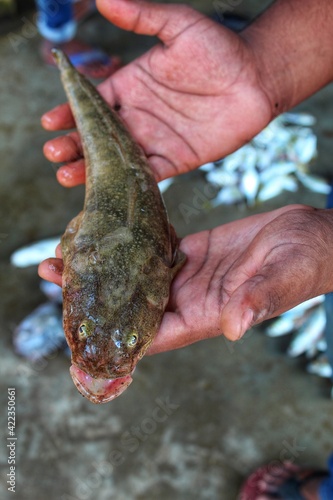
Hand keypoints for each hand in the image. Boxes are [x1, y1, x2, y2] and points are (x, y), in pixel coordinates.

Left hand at [39, 205, 332, 352]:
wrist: (311, 236)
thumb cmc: (304, 263)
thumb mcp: (282, 279)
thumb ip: (257, 301)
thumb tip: (233, 326)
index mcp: (206, 314)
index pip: (152, 335)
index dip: (115, 337)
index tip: (74, 331)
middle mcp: (189, 299)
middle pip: (131, 305)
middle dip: (93, 294)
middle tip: (52, 272)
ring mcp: (188, 274)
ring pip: (136, 276)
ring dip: (104, 265)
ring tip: (66, 247)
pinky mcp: (192, 250)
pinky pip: (153, 249)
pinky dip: (129, 242)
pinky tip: (105, 229)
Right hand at [42, 0, 271, 183]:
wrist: (256, 78)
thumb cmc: (219, 49)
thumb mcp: (177, 27)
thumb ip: (142, 18)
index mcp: (132, 87)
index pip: (93, 103)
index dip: (70, 112)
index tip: (50, 122)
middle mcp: (139, 116)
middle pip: (99, 135)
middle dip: (74, 144)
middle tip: (54, 152)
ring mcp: (156, 140)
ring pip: (117, 159)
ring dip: (92, 169)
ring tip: (67, 175)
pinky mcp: (176, 160)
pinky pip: (148, 175)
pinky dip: (128, 182)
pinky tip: (109, 188)